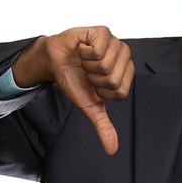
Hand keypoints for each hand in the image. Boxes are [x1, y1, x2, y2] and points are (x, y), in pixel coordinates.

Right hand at [12, 26, 133, 154]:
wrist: (55, 61)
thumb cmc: (75, 80)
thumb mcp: (89, 106)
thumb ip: (103, 126)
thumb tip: (112, 150)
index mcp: (126, 74)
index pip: (120, 92)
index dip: (102, 92)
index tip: (94, 85)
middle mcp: (124, 56)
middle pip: (113, 79)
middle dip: (94, 79)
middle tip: (87, 72)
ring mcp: (115, 42)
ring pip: (105, 65)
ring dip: (88, 66)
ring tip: (84, 61)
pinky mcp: (102, 32)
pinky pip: (98, 50)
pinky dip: (83, 53)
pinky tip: (82, 49)